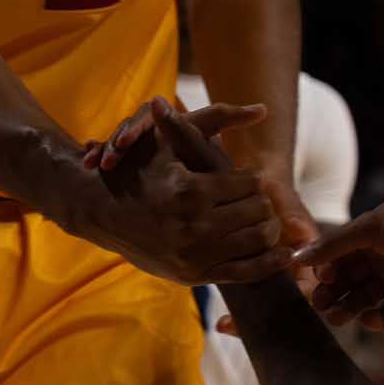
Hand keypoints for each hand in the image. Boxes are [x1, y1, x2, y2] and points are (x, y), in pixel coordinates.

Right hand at [76, 101, 297, 284]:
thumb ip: (209, 122)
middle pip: (257, 211)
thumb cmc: (135, 167)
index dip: (252, 179)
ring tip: (265, 219)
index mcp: (190, 190)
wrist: (99, 211)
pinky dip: (269, 263)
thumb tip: (261, 108)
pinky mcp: (193, 276)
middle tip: (260, 200)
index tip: (249, 178)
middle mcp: (194, 225)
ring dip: (268, 227)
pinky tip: (284, 253)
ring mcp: (194, 254)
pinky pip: (245, 273)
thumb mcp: (166, 141)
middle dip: (262, 203)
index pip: (249, 183)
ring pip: (256, 239)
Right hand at [295, 201, 383, 331]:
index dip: (326, 271)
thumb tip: (299, 257)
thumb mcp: (370, 229)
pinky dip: (379, 320)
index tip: (317, 282)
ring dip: (351, 309)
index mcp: (372, 239)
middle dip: (334, 294)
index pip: (339, 259)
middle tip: (320, 306)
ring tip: (337, 318)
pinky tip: (370, 319)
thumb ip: (335, 244)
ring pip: (367, 300)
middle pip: (350, 282)